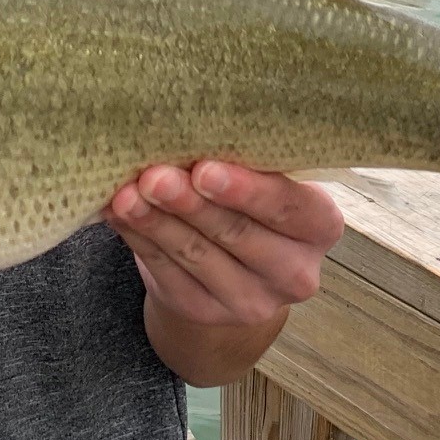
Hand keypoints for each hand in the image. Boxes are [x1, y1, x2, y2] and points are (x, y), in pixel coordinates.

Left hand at [103, 160, 343, 384]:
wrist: (233, 267)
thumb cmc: (251, 201)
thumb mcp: (266, 179)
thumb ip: (246, 160)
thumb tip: (188, 128)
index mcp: (320, 226)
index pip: (288, 208)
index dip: (247, 190)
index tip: (205, 169)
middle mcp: (294, 272)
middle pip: (237, 233)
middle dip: (190, 203)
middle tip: (155, 176)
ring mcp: (250, 301)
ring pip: (196, 254)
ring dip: (157, 221)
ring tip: (127, 195)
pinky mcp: (204, 310)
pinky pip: (165, 271)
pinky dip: (139, 238)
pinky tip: (118, 213)